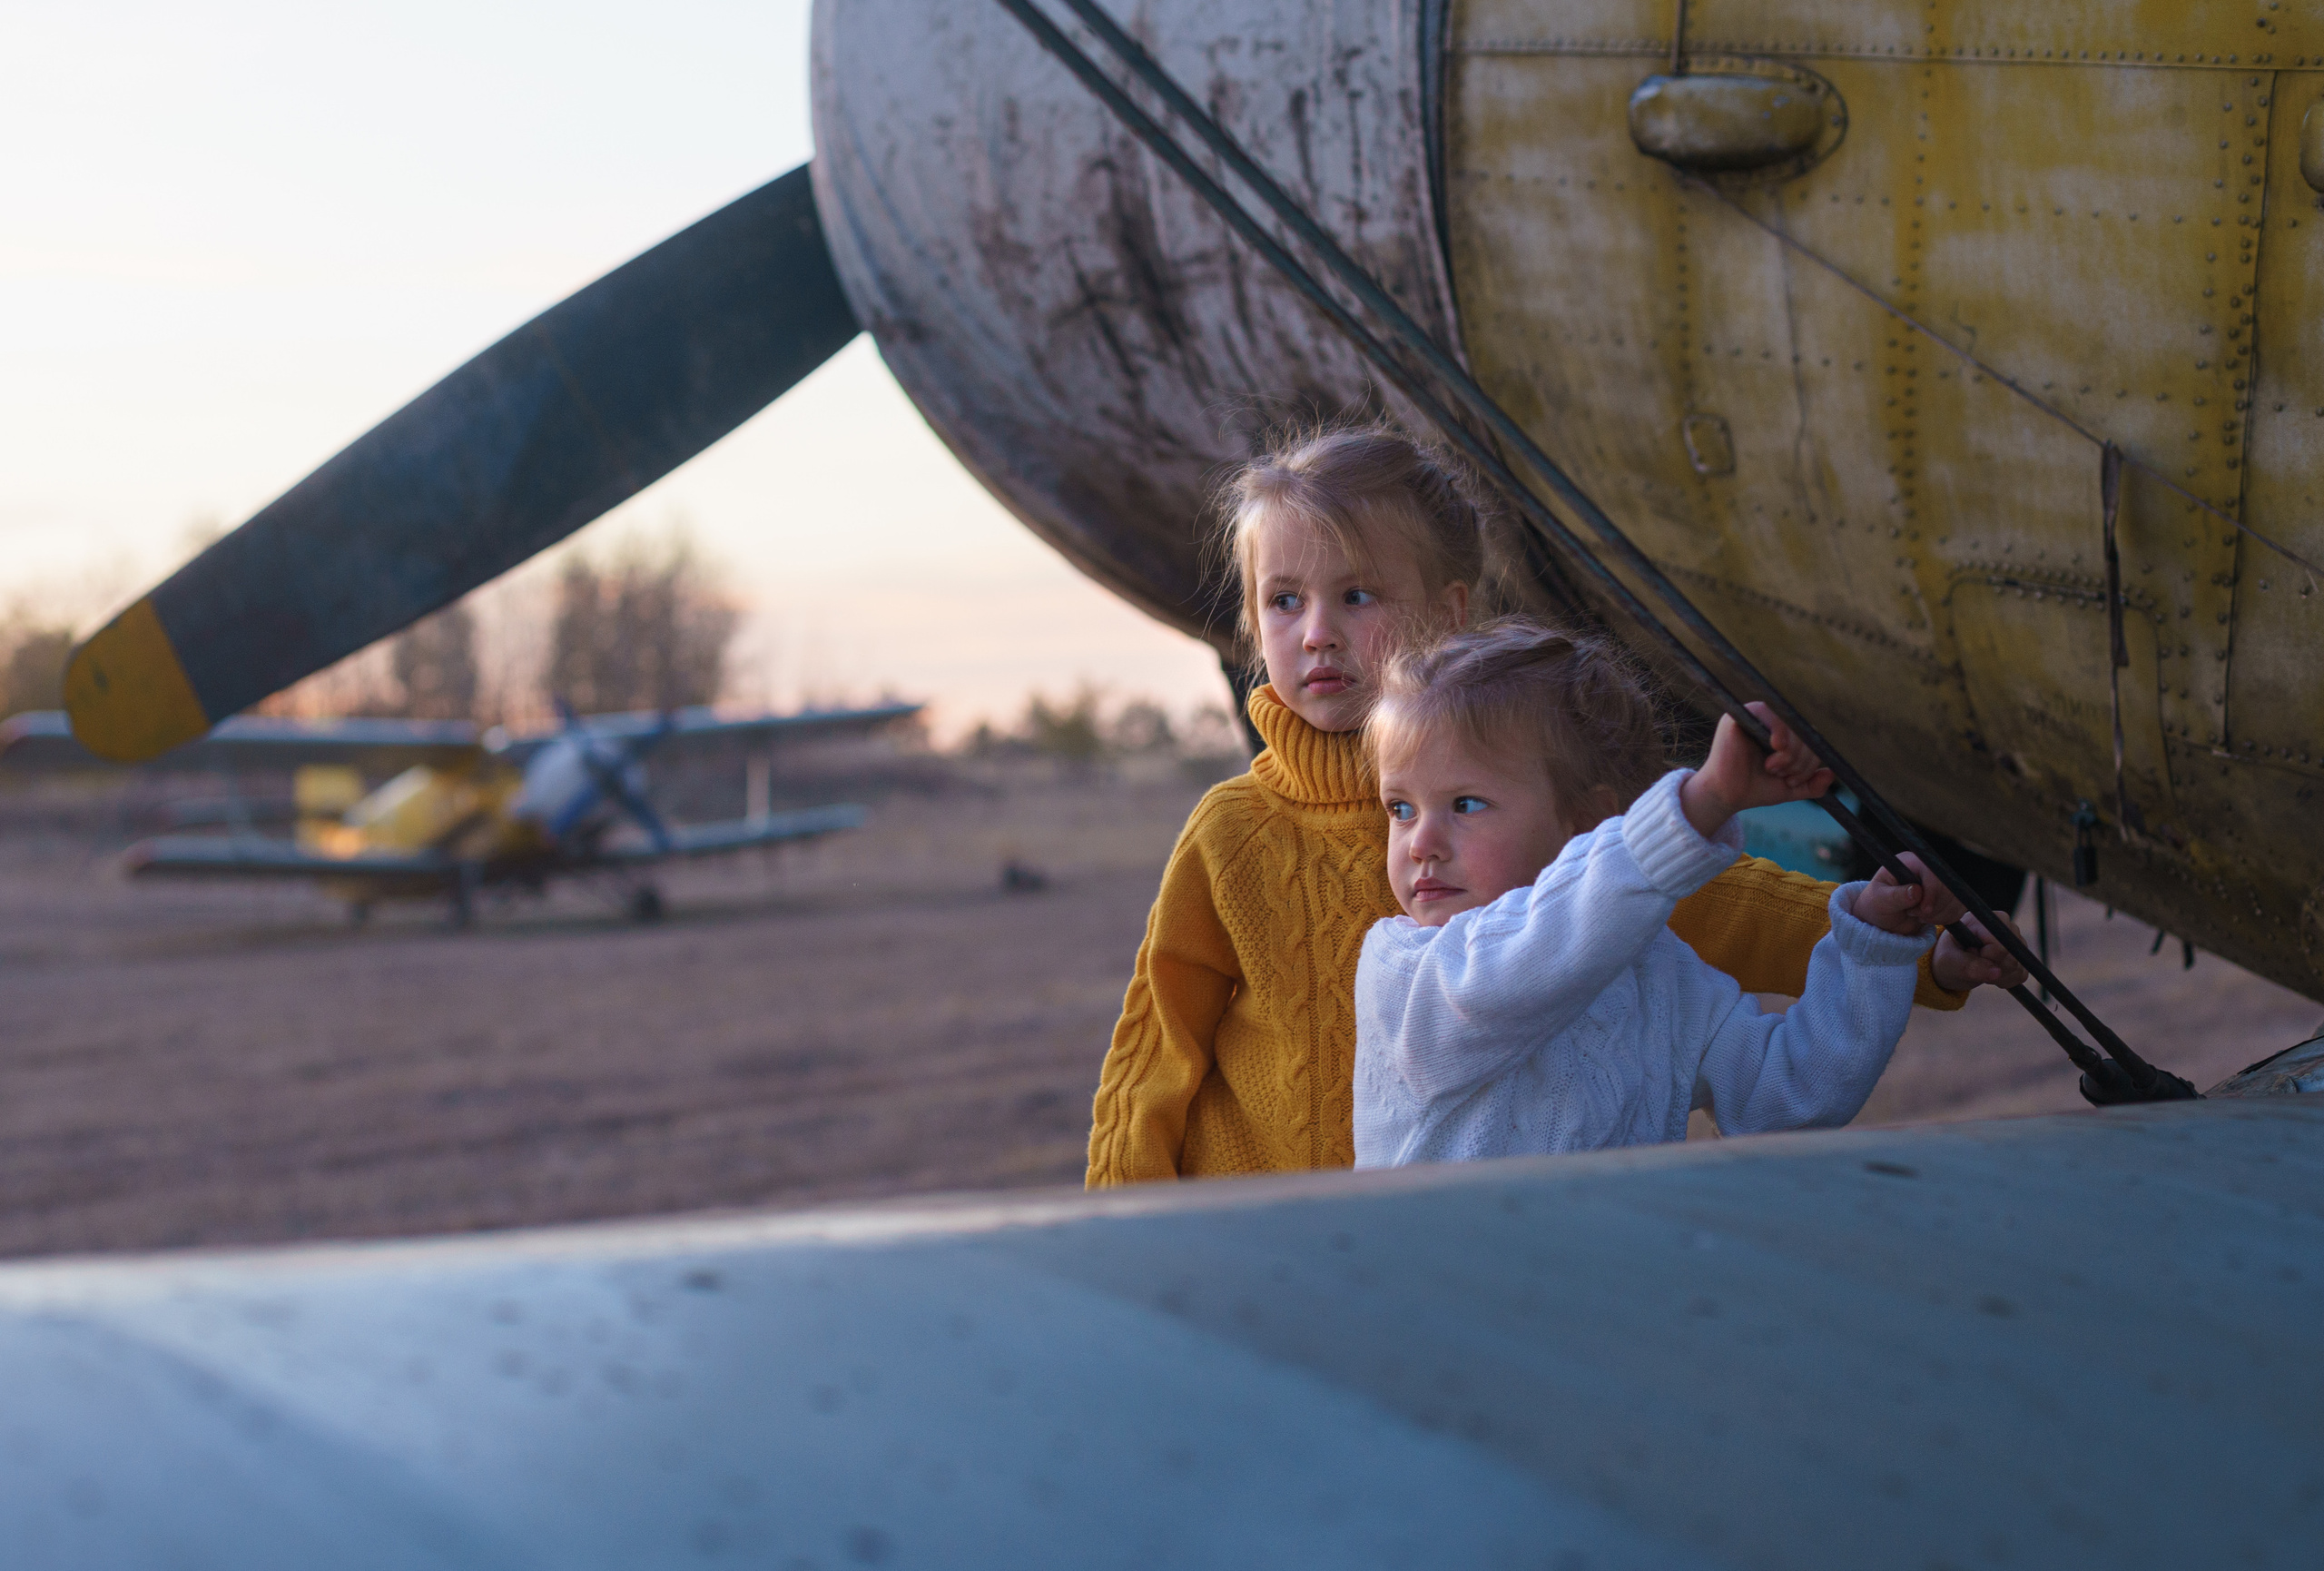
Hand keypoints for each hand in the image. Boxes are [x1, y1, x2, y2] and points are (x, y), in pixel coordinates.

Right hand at [1679, 702, 1835, 837]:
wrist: (1727, 797)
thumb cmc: (1753, 789)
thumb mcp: (1789, 788)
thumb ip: (1811, 784)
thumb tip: (1831, 774)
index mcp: (1780, 733)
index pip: (1809, 737)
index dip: (1810, 759)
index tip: (1793, 780)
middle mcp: (1768, 720)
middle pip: (1803, 731)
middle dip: (1800, 760)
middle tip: (1782, 775)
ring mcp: (1754, 716)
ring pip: (1791, 726)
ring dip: (1790, 754)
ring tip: (1772, 769)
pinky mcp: (1740, 716)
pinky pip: (1772, 716)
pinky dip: (1780, 734)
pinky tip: (1775, 749)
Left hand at [1849, 852, 1966, 937]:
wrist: (1883, 920)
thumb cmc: (1877, 905)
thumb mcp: (1880, 900)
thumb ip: (1896, 895)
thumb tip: (1916, 891)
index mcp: (1910, 862)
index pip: (1933, 872)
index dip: (1933, 892)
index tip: (1924, 910)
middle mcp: (1928, 869)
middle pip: (1949, 886)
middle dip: (1934, 907)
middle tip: (1913, 913)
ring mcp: (1941, 882)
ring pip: (1956, 898)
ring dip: (1940, 914)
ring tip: (1918, 916)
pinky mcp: (1948, 896)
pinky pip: (1959, 908)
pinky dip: (1947, 917)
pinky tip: (1928, 920)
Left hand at [1930, 910, 2030, 991]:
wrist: (1951, 964)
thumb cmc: (1947, 957)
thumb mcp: (1949, 961)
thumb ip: (1969, 966)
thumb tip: (1996, 973)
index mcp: (1986, 920)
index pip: (1999, 945)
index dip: (1986, 957)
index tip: (1970, 952)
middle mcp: (2006, 926)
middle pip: (2012, 958)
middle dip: (1993, 967)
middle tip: (1975, 962)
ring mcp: (2016, 940)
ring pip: (2019, 967)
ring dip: (1998, 975)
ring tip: (1981, 967)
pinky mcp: (2021, 955)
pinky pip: (2022, 975)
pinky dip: (2006, 980)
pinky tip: (1991, 972)